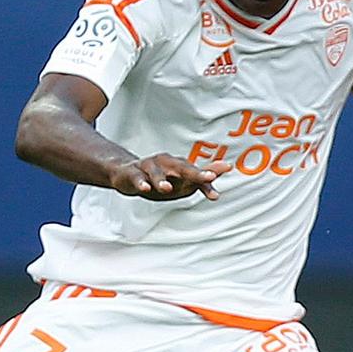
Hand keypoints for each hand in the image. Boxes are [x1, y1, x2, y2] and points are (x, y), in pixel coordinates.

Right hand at [109, 155, 231, 200]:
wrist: (126, 174)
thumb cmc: (160, 177)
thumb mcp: (181, 178)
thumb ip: (202, 175)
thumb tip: (226, 167)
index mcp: (179, 165)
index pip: (197, 173)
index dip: (209, 178)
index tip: (222, 178)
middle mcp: (166, 163)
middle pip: (182, 168)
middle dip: (195, 173)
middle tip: (208, 177)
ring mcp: (149, 167)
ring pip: (157, 173)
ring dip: (162, 181)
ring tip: (167, 189)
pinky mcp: (132, 173)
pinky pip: (137, 177)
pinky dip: (141, 182)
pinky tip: (145, 188)